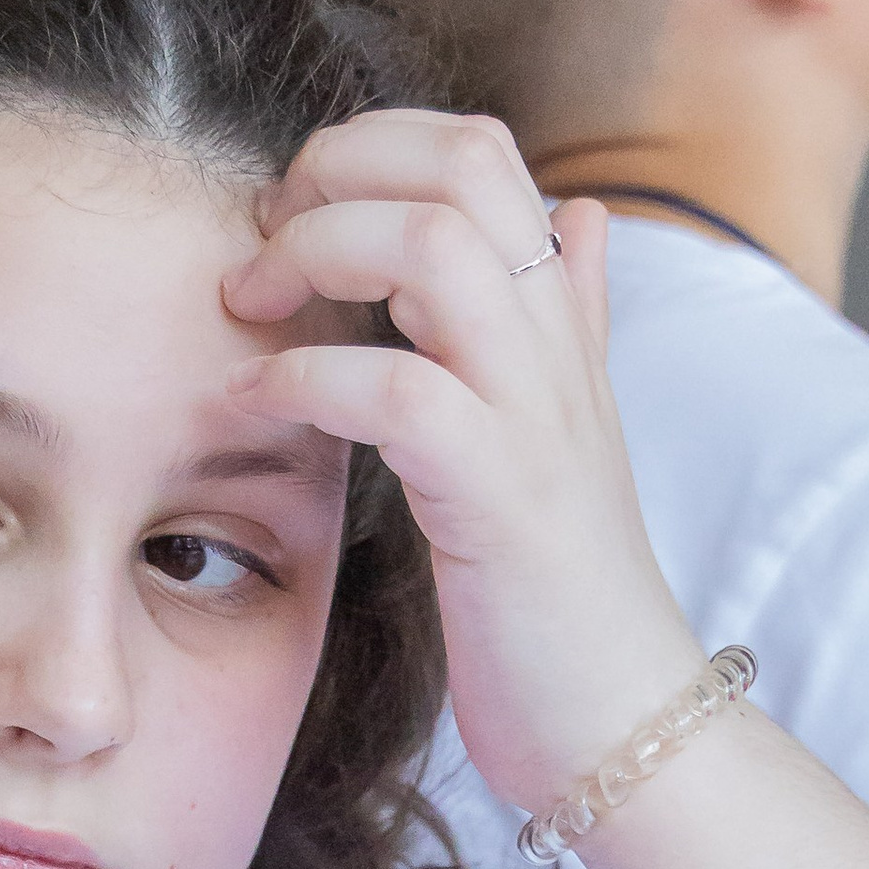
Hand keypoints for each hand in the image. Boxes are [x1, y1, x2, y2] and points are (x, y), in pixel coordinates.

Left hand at [222, 111, 707, 816]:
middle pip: (461, 163)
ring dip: (318, 250)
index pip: (481, 151)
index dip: (373, 145)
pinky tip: (250, 404)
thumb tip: (580, 217)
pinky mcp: (498, 496)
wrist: (620, 723)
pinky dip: (305, 379)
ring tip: (248, 302)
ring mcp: (533, 415)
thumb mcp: (565, 434)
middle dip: (337, 170)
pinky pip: (395, 390)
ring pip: (435, 248)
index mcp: (558, 325)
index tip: (297, 210)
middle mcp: (554, 349)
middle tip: (259, 239)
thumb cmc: (564, 593)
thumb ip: (570, 319)